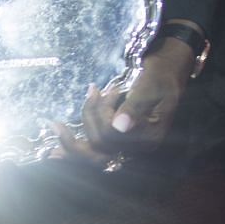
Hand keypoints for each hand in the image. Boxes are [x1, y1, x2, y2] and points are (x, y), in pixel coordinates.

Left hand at [55, 41, 194, 168]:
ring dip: (75, 135)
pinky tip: (56, 150)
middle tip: (85, 98)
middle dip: (88, 119)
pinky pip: (94, 152)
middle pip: (100, 146)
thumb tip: (119, 126)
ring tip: (58, 124)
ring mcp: (128, 147)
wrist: (168, 71)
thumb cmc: (161, 74)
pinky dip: (75, 148)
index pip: (113, 135)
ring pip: (94, 152)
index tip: (107, 89)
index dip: (102, 112)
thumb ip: (135, 105)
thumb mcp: (150, 85)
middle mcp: (138, 148)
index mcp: (150, 137)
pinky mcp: (118, 142)